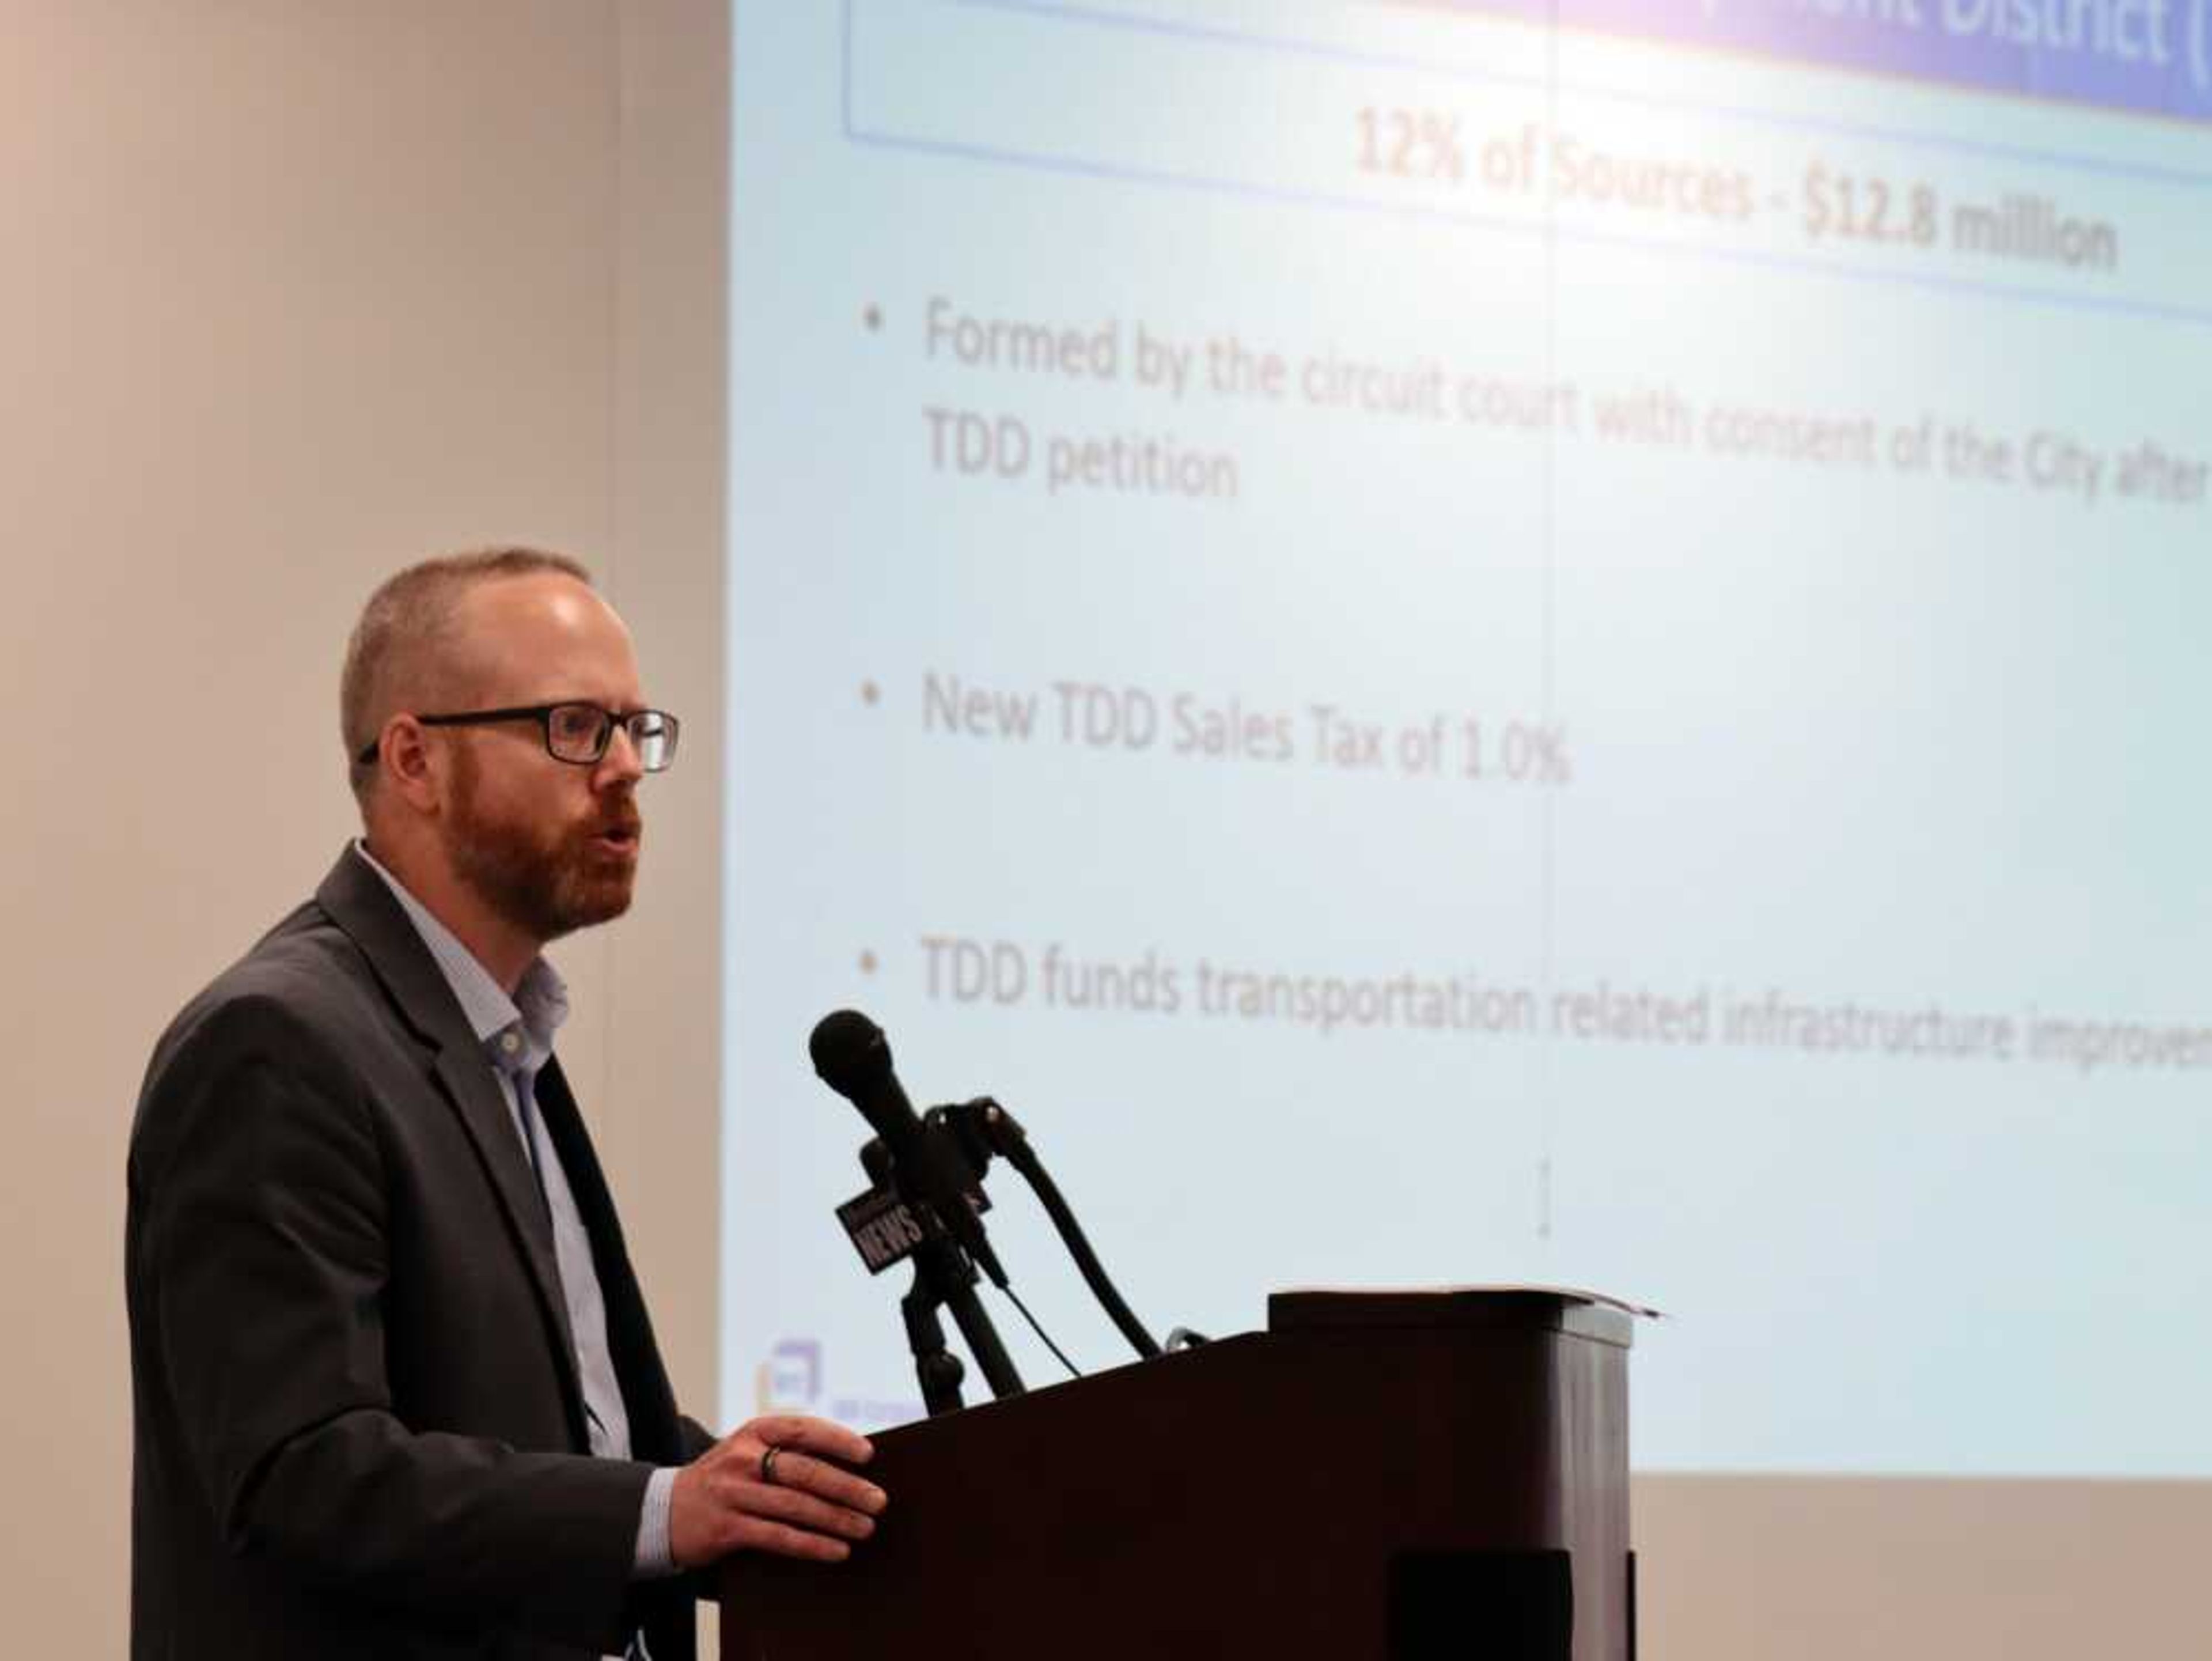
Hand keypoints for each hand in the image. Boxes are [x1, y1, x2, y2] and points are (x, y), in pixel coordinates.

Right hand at [668, 1415, 885, 1566]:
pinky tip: (836, 1550)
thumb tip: (848, 1465)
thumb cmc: (723, 1479)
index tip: (869, 1454)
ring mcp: (733, 1493)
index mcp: (754, 1432)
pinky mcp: (727, 1528)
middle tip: (878, 1500)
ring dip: (836, 1519)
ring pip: (796, 1506)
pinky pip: (778, 1537)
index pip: (803, 1428)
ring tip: (865, 1528)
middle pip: (805, 1471)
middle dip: (847, 1487)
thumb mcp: (748, 1452)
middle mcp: (743, 1459)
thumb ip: (787, 1452)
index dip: (838, 1440)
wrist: (665, 1510)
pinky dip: (812, 1545)